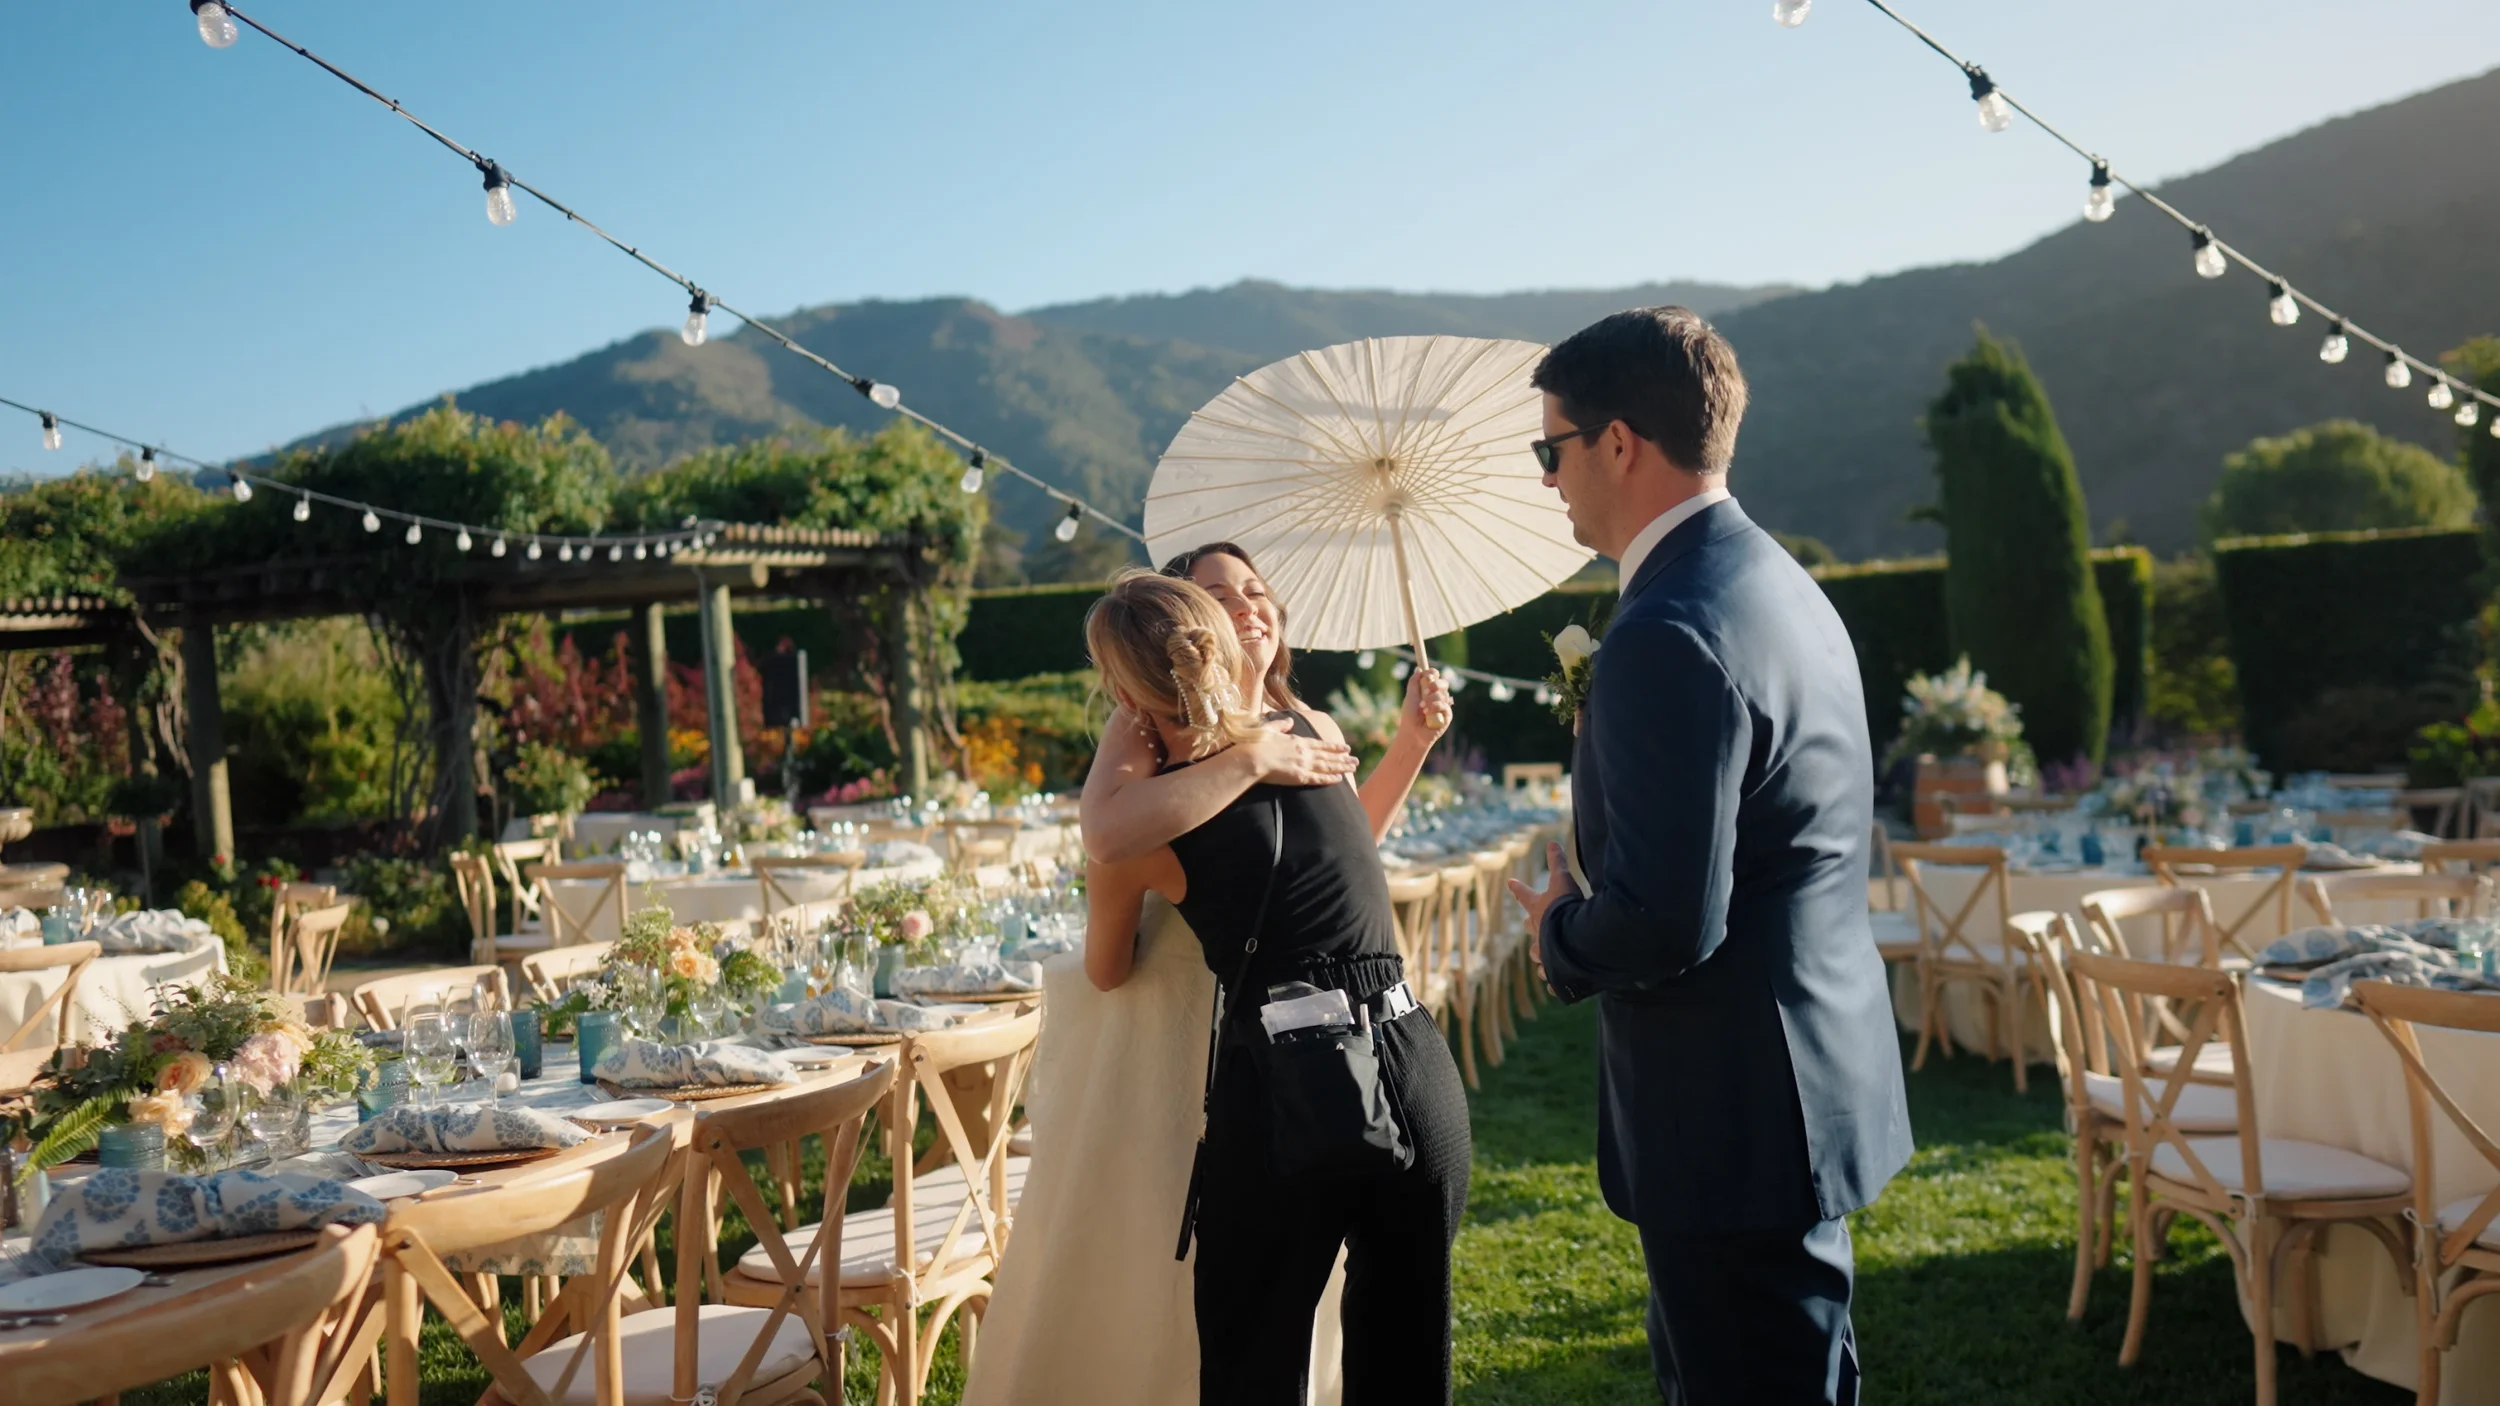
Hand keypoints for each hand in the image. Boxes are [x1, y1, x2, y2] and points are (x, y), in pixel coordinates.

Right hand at [1239, 715, 1357, 786]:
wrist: (1253, 758)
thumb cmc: (1257, 743)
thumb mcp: (1270, 729)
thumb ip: (1281, 724)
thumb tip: (1289, 720)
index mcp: (1298, 741)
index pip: (1321, 745)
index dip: (1334, 747)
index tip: (1345, 748)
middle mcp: (1304, 752)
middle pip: (1328, 756)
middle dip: (1343, 758)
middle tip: (1356, 761)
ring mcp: (1303, 764)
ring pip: (1327, 766)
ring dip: (1341, 767)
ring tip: (1353, 768)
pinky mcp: (1300, 777)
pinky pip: (1319, 778)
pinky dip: (1330, 779)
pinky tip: (1340, 779)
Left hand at [1400, 666, 1452, 739]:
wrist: (1412, 733)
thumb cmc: (1409, 717)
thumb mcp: (1410, 697)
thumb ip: (1414, 683)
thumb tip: (1419, 669)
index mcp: (1428, 691)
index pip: (1435, 677)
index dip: (1432, 673)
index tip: (1427, 675)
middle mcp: (1437, 697)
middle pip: (1443, 683)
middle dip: (1436, 684)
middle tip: (1427, 690)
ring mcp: (1443, 706)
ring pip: (1443, 694)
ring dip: (1431, 699)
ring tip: (1423, 708)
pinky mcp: (1447, 715)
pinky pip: (1445, 705)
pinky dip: (1435, 708)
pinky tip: (1427, 714)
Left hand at [1506, 842, 1573, 984]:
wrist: (1574, 938)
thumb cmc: (1566, 907)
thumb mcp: (1563, 880)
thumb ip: (1558, 862)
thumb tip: (1552, 841)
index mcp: (1537, 910)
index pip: (1525, 895)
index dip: (1519, 888)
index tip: (1510, 882)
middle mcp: (1537, 932)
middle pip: (1529, 926)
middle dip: (1530, 924)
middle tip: (1527, 923)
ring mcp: (1544, 953)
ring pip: (1538, 954)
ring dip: (1541, 954)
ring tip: (1544, 958)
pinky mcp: (1555, 971)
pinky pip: (1553, 977)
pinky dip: (1554, 979)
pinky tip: (1555, 984)